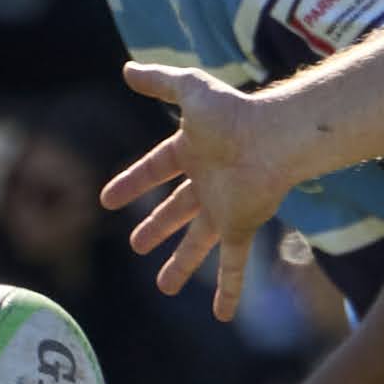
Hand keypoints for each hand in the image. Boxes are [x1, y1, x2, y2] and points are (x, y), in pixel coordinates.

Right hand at [107, 64, 301, 315]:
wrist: (275, 138)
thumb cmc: (233, 113)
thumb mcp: (189, 90)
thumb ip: (159, 81)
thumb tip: (126, 68)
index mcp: (192, 150)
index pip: (155, 168)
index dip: (132, 182)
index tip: (108, 200)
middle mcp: (207, 183)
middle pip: (176, 210)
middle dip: (157, 227)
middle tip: (136, 245)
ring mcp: (224, 208)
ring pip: (198, 243)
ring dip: (182, 265)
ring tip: (164, 287)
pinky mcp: (241, 227)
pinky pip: (234, 266)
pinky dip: (228, 291)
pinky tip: (222, 316)